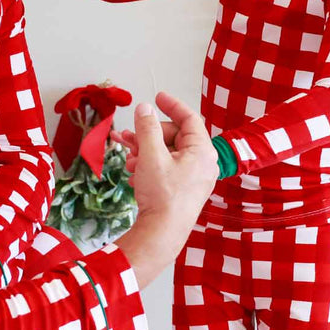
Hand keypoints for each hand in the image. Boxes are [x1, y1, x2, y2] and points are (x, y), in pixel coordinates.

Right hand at [114, 92, 217, 288]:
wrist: (162, 232)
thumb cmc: (162, 195)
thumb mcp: (151, 155)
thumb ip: (147, 128)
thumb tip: (144, 108)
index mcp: (201, 151)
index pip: (189, 118)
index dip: (172, 105)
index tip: (157, 97)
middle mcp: (202, 163)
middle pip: (173, 137)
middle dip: (148, 136)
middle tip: (129, 137)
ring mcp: (193, 178)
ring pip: (166, 154)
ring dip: (144, 152)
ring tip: (128, 159)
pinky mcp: (182, 190)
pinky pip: (165, 169)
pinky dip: (149, 167)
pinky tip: (134, 175)